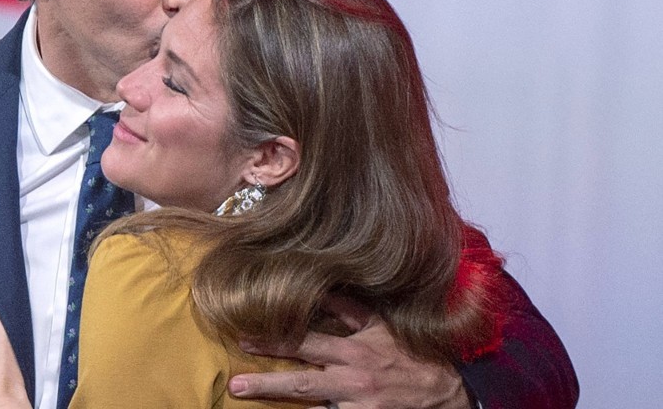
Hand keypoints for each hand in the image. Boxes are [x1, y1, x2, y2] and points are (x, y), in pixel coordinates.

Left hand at [228, 298, 469, 408]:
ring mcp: (357, 405)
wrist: (447, 390)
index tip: (245, 338)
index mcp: (354, 349)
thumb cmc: (408, 351)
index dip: (274, 340)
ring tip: (250, 398)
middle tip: (236, 383)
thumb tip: (316, 285)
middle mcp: (352, 379)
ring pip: (312, 406)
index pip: (306, 342)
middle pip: (301, 381)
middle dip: (266, 382)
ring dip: (281, 403)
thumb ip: (346, 307)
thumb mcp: (379, 323)